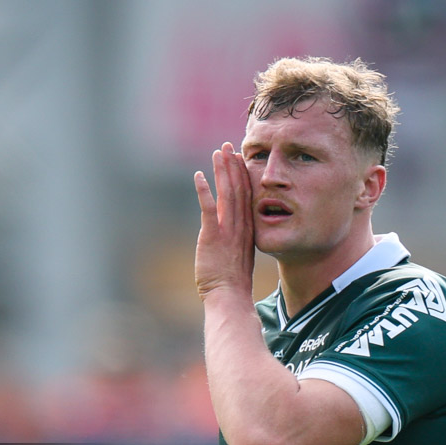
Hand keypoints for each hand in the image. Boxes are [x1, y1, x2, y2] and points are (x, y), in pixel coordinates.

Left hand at [194, 142, 254, 301]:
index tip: (240, 160)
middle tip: (229, 146)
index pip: (246, 197)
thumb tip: (233, 242)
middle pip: (238, 190)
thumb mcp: (239, 260)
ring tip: (218, 152)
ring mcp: (227, 231)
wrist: (230, 297)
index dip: (243, 176)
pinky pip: (208, 209)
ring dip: (222, 172)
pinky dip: (204, 191)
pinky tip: (199, 176)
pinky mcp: (213, 237)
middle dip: (234, 166)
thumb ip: (237, 246)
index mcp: (247, 231)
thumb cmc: (233, 285)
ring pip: (226, 194)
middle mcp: (239, 227)